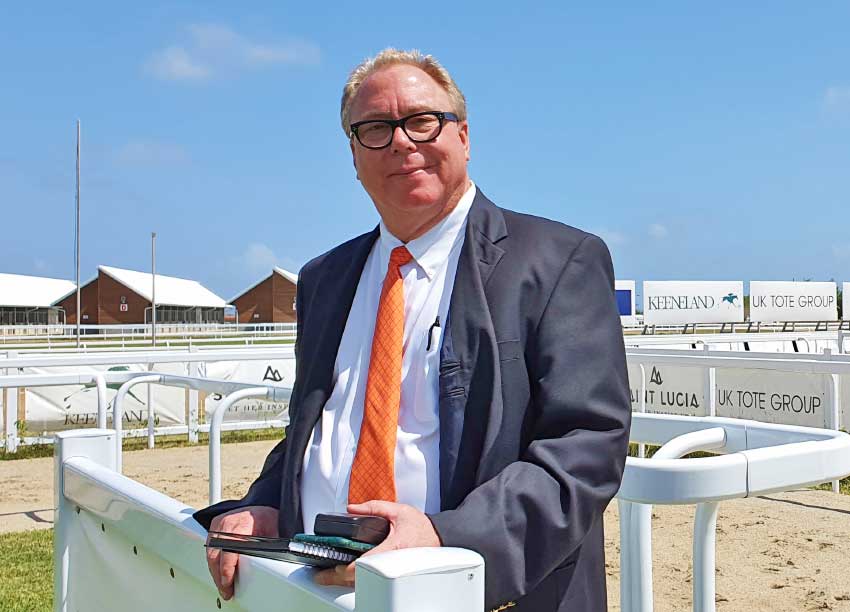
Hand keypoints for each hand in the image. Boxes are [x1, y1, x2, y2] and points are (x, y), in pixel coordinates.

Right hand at [206, 505, 278, 599]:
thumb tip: (277, 561)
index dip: (227, 569)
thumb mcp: (272, 529)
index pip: (229, 550)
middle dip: (220, 576)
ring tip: (223, 586)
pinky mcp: (213, 529)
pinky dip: (214, 563)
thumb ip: (271, 546)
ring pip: (210, 554)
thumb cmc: (264, 517)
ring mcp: (217, 526)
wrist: (257, 509)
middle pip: (216, 555)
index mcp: (241, 524)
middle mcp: (226, 524)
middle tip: (226, 591)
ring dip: (215, 572)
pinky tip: (219, 573)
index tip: (228, 582)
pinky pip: (209, 549)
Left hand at [313, 501, 441, 587]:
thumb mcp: (398, 511)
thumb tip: (352, 508)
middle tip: (322, 575)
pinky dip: (356, 581)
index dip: (343, 569)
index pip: (363, 565)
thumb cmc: (422, 528)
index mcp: (392, 548)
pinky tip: (346, 575)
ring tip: (329, 575)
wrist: (440, 538)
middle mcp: (391, 564)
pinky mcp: (392, 576)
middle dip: (337, 578)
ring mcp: (392, 573)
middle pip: (358, 580)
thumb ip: (374, 507)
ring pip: (364, 585)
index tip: (329, 568)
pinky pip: (370, 582)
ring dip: (345, 581)